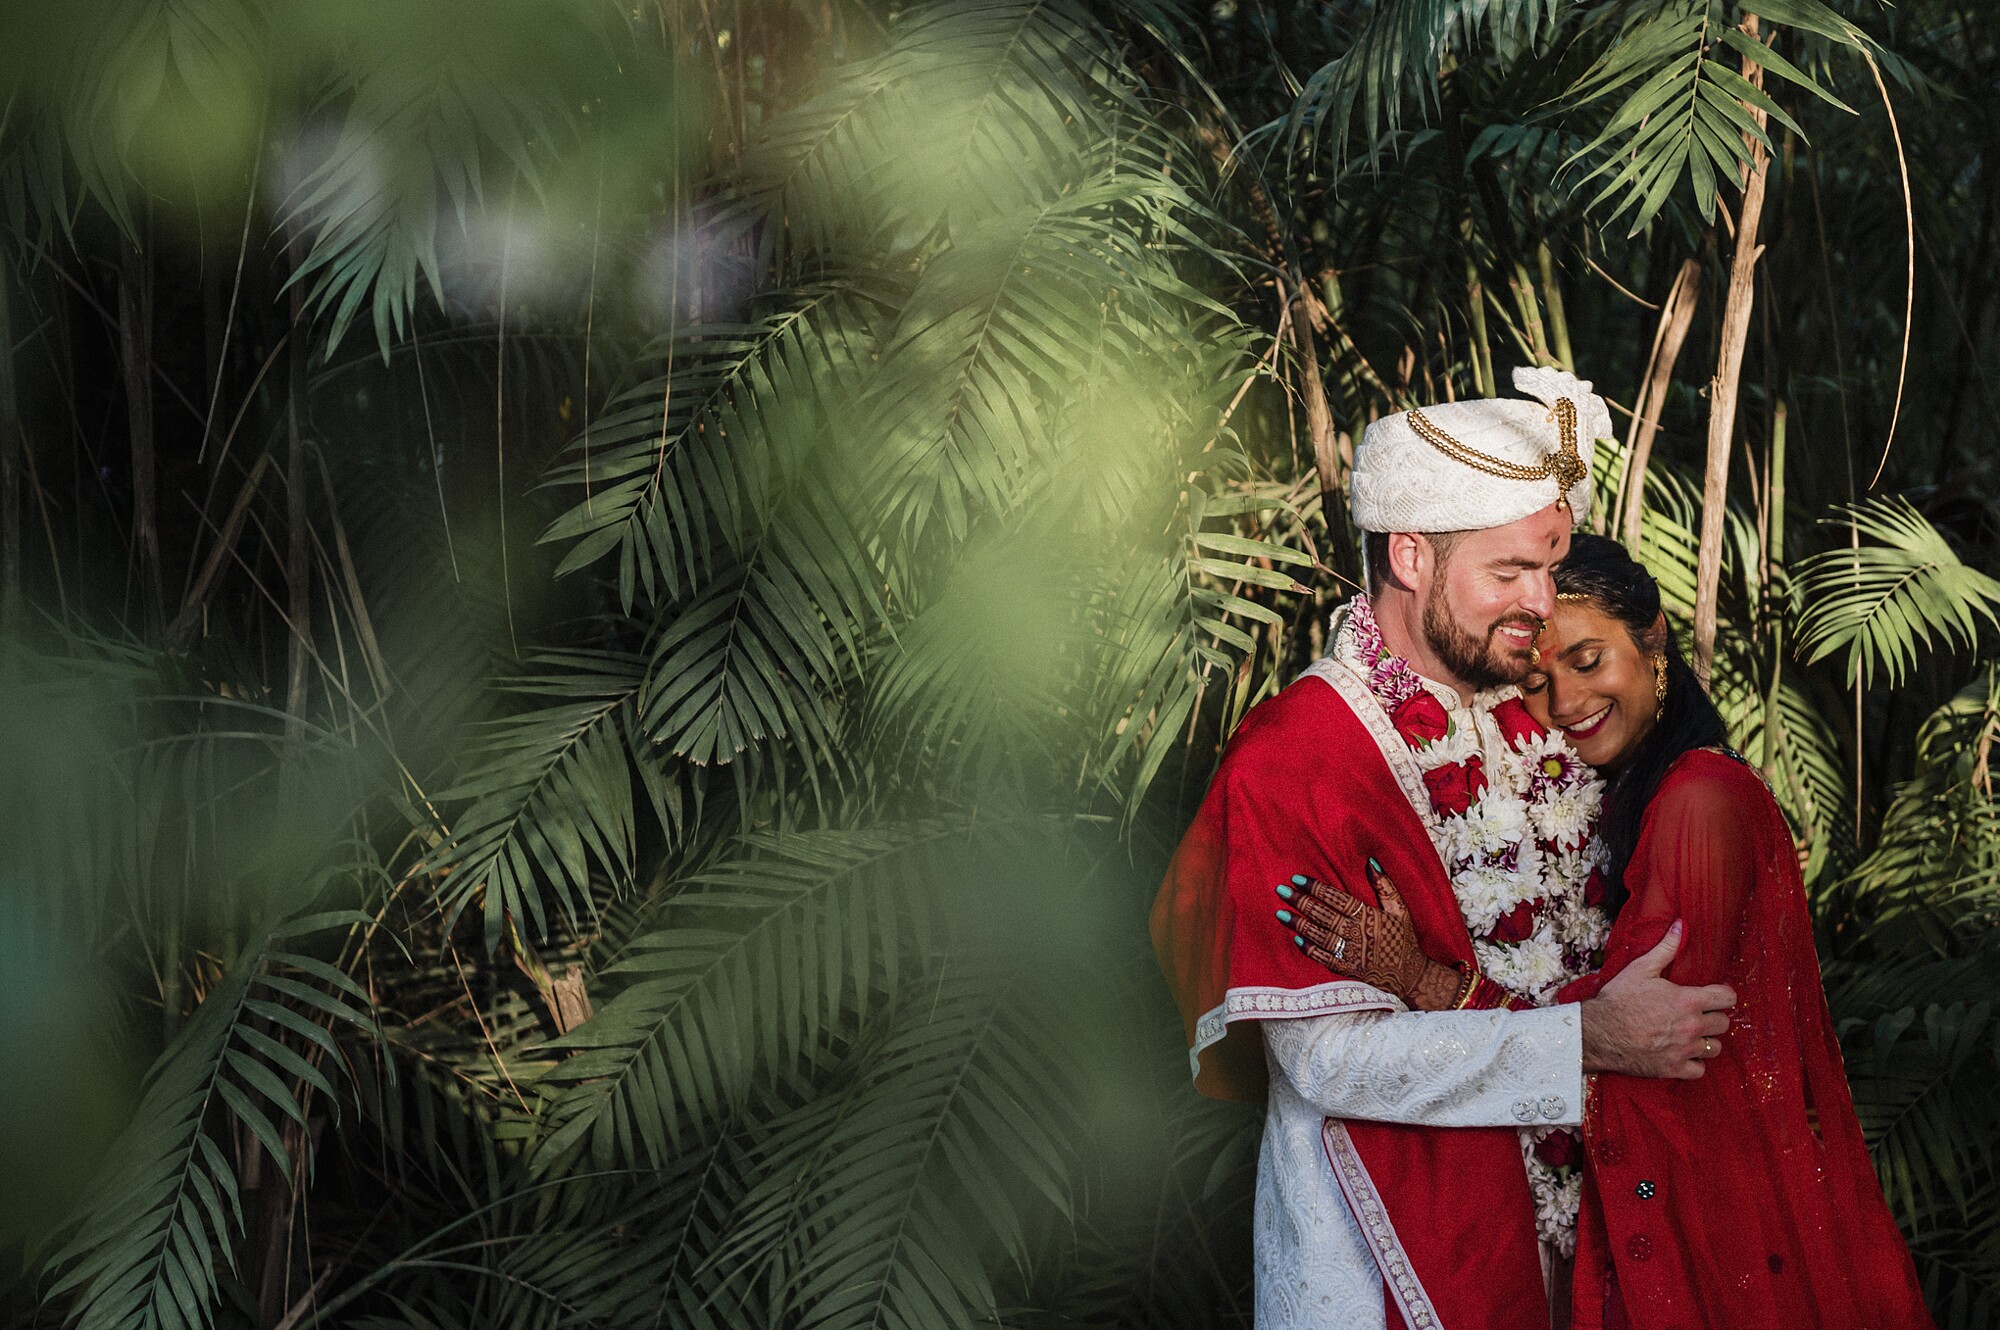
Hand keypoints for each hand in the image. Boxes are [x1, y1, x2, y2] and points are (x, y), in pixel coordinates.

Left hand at [1277, 862, 1450, 1004]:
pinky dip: (1309, 949)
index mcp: (1368, 916)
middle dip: (1300, 902)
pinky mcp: (1347, 969)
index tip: (1297, 879)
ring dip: (1298, 923)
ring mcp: (1351, 953)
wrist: (1410, 976)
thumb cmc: (1403, 939)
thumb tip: (1370, 861)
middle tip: (1281, 891)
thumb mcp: (1400, 909)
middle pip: (1323, 914)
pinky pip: (1324, 958)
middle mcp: (1357, 934)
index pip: (1336, 898)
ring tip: (1280, 913)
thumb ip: (1385, 885)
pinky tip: (1296, 938)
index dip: (1315, 888)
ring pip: (1319, 935)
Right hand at [1580, 922, 1735, 1078]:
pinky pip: (1700, 1070)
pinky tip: (1681, 1054)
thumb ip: (1666, 948)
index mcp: (1688, 1001)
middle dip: (1713, 1017)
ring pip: (1715, 1048)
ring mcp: (1684, 1050)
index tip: (1714, 995)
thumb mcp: (1641, 968)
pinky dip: (1693, 1063)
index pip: (1728, 998)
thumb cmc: (1618, 999)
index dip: (1723, 995)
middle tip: (1698, 1015)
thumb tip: (1682, 925)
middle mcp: (1692, 1027)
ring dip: (1706, 1041)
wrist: (1597, 1032)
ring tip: (1691, 1035)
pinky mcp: (1674, 1068)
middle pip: (1724, 1024)